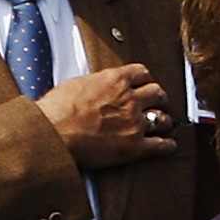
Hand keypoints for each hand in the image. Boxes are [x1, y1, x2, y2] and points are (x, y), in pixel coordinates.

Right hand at [38, 62, 181, 168]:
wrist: (52, 134)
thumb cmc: (54, 111)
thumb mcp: (75, 85)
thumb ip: (93, 84)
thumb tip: (94, 88)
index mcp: (115, 80)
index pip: (141, 72)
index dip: (144, 79)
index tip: (144, 83)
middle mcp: (130, 99)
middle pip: (157, 93)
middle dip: (157, 98)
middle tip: (156, 103)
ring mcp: (135, 122)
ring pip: (162, 118)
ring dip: (163, 121)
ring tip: (162, 124)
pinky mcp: (134, 146)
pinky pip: (160, 145)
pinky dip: (166, 146)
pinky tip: (168, 146)